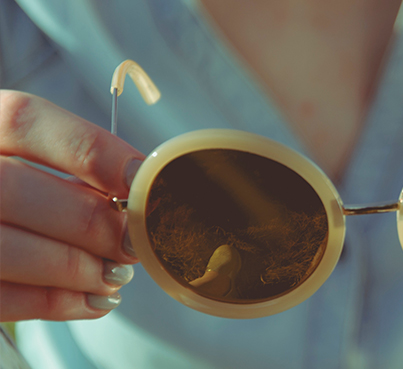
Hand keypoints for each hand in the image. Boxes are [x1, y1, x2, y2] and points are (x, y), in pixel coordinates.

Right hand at [0, 90, 142, 320]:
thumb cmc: (20, 194)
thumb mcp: (32, 160)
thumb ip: (72, 168)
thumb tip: (136, 194)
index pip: (24, 120)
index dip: (90, 150)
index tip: (139, 178)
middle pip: (15, 189)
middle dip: (89, 222)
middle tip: (132, 242)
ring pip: (6, 250)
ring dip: (75, 269)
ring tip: (114, 275)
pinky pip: (0, 299)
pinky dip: (54, 303)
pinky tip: (93, 300)